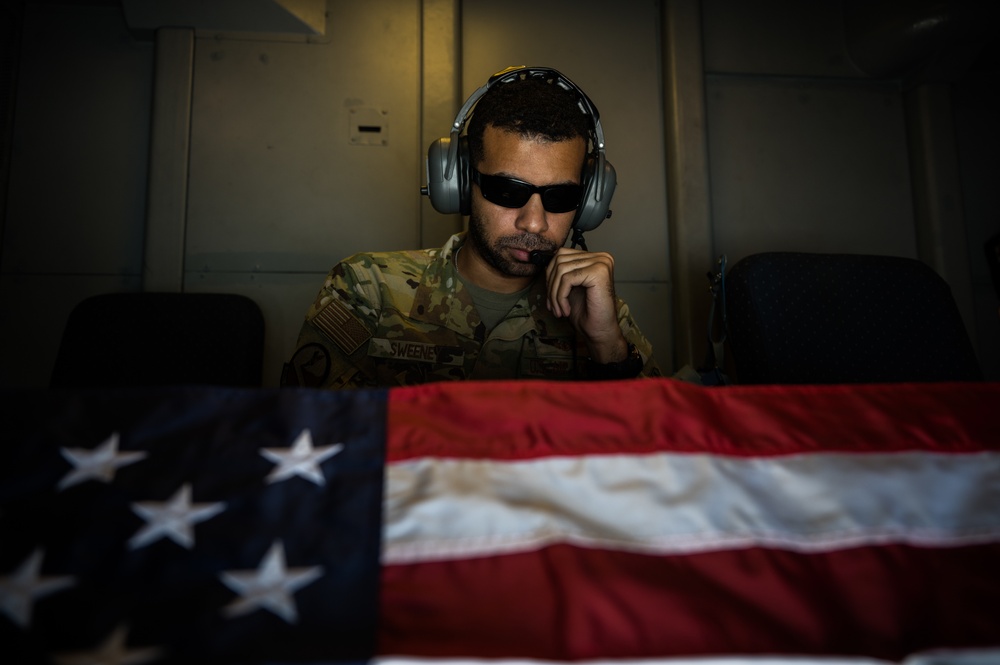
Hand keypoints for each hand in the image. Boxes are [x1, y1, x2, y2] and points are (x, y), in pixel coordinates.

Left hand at [544, 247, 629, 362]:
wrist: (600, 332)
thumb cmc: (586, 313)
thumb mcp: (569, 288)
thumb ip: (560, 273)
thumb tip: (543, 264)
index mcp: (595, 258)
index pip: (561, 255)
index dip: (550, 276)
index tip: (550, 298)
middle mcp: (601, 257)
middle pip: (560, 260)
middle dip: (550, 285)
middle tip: (552, 306)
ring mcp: (601, 263)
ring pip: (561, 270)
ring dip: (554, 294)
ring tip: (558, 310)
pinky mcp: (598, 272)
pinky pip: (567, 279)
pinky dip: (561, 297)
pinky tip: (566, 310)